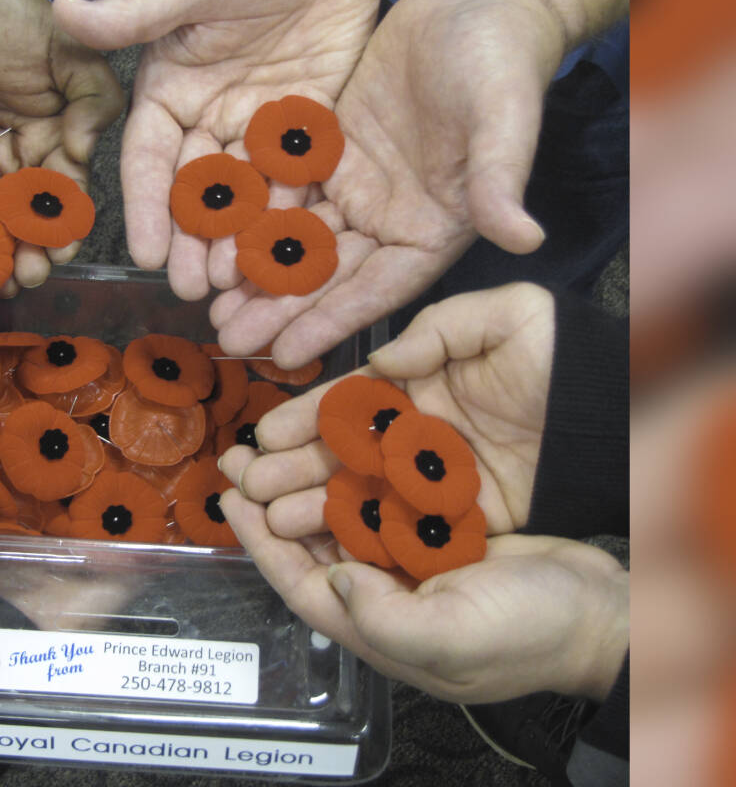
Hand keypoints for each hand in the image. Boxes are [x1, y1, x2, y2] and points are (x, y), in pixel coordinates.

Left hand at [0, 0, 122, 296]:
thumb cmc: (6, 14)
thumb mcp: (62, 45)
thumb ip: (89, 97)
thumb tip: (83, 153)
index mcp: (50, 142)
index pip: (61, 194)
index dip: (61, 227)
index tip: (59, 255)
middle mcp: (11, 163)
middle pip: (20, 220)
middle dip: (23, 253)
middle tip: (20, 280)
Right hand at [53, 0, 380, 299]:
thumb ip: (134, 13)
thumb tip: (62, 10)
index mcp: (168, 89)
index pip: (147, 159)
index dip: (145, 207)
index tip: (144, 253)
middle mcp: (207, 115)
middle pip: (193, 191)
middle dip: (191, 241)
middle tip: (194, 289)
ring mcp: (256, 123)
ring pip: (243, 193)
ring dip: (239, 239)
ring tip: (238, 284)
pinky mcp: (306, 123)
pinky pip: (297, 175)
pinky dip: (294, 211)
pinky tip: (291, 251)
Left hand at [210, 0, 566, 365]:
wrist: (475, 0)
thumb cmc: (502, 57)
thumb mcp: (504, 115)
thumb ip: (501, 180)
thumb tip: (525, 237)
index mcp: (432, 228)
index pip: (377, 288)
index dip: (333, 320)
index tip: (289, 353)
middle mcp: (389, 219)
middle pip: (327, 275)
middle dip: (279, 308)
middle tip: (229, 337)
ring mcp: (356, 188)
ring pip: (297, 239)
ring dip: (256, 271)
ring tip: (211, 303)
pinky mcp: (329, 154)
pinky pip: (283, 189)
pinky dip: (251, 214)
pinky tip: (211, 234)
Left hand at [218, 478, 628, 703]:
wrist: (600, 615)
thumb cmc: (529, 636)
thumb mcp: (453, 638)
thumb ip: (385, 617)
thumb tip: (335, 579)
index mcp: (375, 625)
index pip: (297, 583)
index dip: (259, 543)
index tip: (230, 499)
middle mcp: (382, 593)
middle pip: (310, 544)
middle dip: (272, 502)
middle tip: (241, 458)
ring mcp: (409, 563)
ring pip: (340, 517)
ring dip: (308, 482)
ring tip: (276, 444)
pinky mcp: (436, 535)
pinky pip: (382, 501)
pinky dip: (359, 474)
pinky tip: (341, 443)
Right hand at [223, 283, 554, 535]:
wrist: (613, 418)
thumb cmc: (562, 357)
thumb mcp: (505, 316)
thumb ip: (438, 329)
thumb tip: (382, 359)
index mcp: (417, 384)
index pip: (347, 403)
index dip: (303, 418)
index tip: (263, 435)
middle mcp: (414, 432)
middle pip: (339, 452)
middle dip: (289, 466)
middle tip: (247, 482)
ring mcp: (430, 476)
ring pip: (359, 490)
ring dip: (312, 502)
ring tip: (268, 515)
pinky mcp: (455, 513)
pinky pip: (399, 522)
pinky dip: (360, 531)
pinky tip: (322, 543)